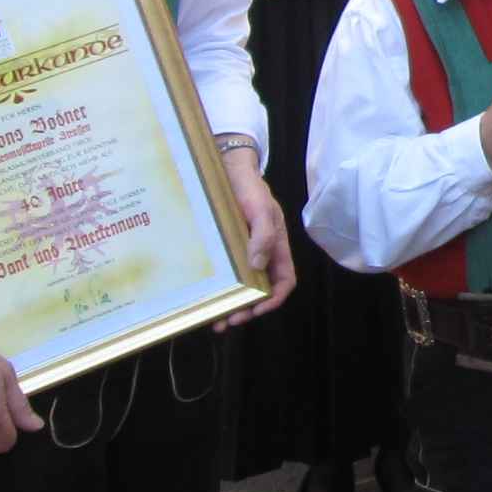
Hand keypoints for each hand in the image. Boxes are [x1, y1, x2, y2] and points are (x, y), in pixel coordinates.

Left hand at [221, 149, 295, 322]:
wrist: (227, 170)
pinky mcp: (225, 250)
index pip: (284, 280)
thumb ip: (264, 235)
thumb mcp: (260, 209)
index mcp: (277, 246)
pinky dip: (219, 290)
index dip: (274, 299)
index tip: (257, 309)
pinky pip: (226, 275)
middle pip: (261, 290)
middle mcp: (261, 254)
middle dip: (248, 309)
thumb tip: (257, 266)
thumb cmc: (249, 187)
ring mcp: (242, 253)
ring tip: (216, 320)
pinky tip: (206, 298)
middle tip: (229, 321)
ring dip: (231, 305)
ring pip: (242, 287)